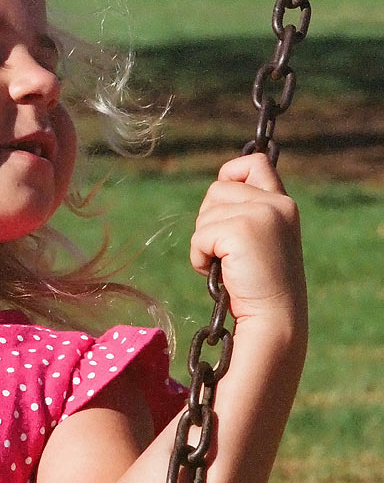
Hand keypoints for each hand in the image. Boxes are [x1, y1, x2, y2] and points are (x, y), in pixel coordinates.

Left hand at [190, 153, 305, 322]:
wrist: (273, 319)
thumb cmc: (259, 285)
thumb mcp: (260, 238)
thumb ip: (247, 212)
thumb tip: (219, 186)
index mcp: (283, 204)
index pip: (255, 163)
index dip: (231, 174)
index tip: (222, 204)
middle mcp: (277, 203)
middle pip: (217, 189)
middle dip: (210, 219)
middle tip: (229, 251)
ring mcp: (261, 214)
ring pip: (205, 213)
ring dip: (205, 242)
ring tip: (229, 265)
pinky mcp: (241, 230)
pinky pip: (199, 235)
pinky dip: (200, 257)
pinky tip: (222, 274)